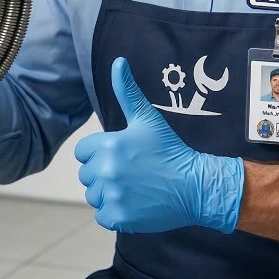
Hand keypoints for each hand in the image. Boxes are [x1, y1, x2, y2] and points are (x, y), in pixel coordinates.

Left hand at [74, 57, 243, 233]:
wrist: (196, 186)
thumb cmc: (170, 150)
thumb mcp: (147, 119)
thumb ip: (127, 91)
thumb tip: (118, 62)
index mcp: (107, 146)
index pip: (82, 153)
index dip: (99, 153)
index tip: (121, 156)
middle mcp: (106, 170)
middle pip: (86, 175)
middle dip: (103, 174)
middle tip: (131, 172)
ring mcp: (112, 195)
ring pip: (94, 195)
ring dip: (108, 193)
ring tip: (134, 187)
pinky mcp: (119, 217)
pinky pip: (102, 215)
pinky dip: (115, 212)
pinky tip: (135, 203)